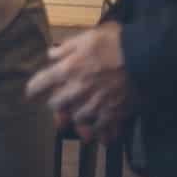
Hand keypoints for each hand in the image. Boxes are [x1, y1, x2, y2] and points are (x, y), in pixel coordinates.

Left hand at [26, 21, 135, 143]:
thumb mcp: (86, 37)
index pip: (40, 83)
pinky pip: (104, 128)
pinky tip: (102, 138)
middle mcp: (78, 90)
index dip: (33, 89)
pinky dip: (102, 134)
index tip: (30, 93)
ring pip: (78, 120)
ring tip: (80, 123)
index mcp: (68, 70)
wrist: (146, 56)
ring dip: (77, 120)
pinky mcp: (115, 112)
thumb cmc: (115, 42)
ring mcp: (96, 104)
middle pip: (56, 105)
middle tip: (58, 104)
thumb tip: (51, 55)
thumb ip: (66, 48)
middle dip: (55, 104)